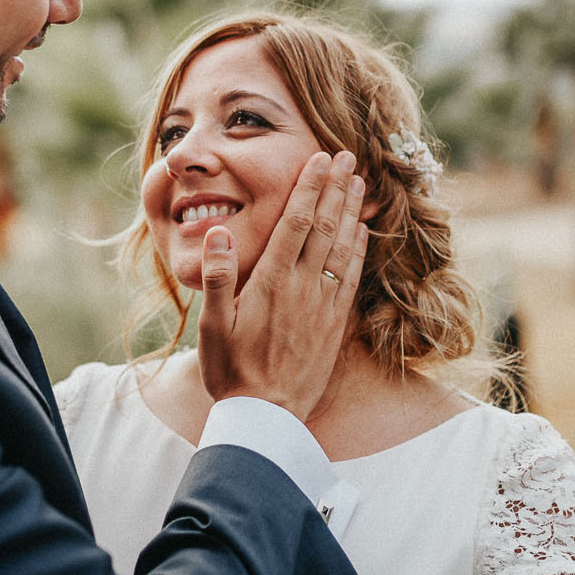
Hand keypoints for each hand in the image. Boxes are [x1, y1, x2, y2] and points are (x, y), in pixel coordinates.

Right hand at [197, 150, 368, 419]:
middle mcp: (302, 288)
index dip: (309, 187)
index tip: (320, 158)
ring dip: (351, 212)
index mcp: (271, 282)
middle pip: (325, 227)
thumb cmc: (232, 372)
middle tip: (348, 156)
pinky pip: (350, 277)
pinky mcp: (333, 324)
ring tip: (359, 182)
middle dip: (336, 189)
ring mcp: (322, 305)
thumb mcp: (211, 326)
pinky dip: (358, 249)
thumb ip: (217, 277)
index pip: (295, 223)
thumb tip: (216, 232)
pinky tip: (363, 232)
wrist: (267, 418)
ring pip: (342, 247)